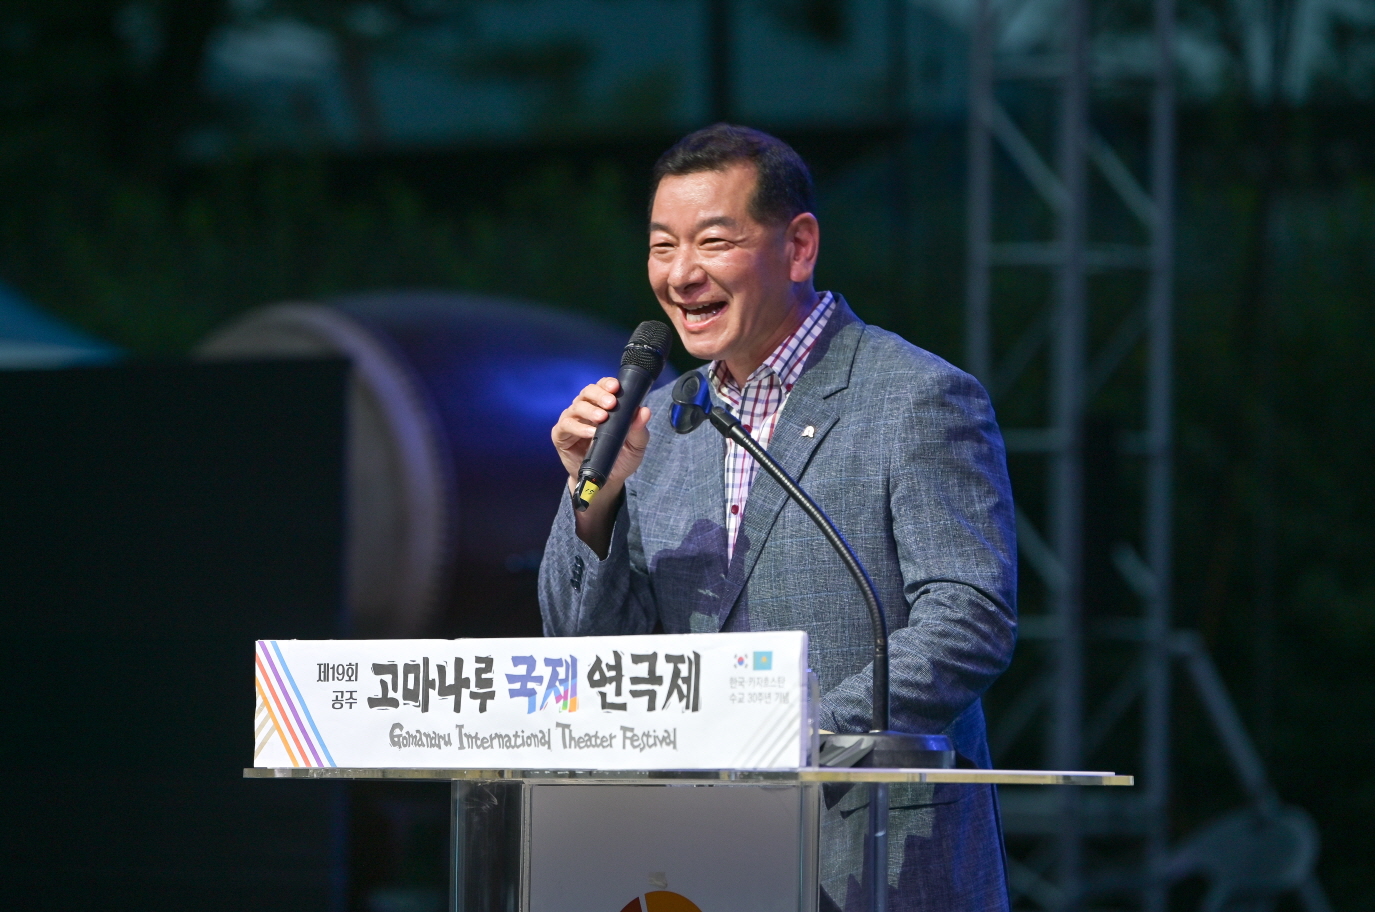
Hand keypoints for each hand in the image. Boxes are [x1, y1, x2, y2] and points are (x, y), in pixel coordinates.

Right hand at [551, 377, 651, 554]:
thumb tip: (644, 411)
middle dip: (599, 395)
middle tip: (611, 403)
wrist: (607, 482)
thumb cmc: (620, 459)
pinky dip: (578, 427)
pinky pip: (566, 425)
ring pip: (576, 406)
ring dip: (590, 410)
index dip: (607, 383)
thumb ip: (639, 429)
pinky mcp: (561, 435)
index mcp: (603, 406)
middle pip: (587, 392)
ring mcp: (572, 421)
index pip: (603, 387)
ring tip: (602, 418)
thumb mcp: (636, 446)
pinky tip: (590, 432)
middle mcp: (586, 410)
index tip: (616, 387)